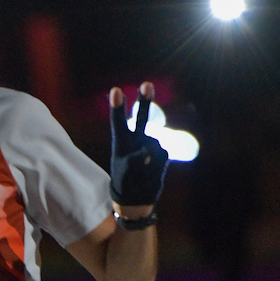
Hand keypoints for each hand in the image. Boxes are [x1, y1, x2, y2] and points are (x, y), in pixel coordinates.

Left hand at [109, 81, 167, 209]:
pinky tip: (151, 173)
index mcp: (122, 141)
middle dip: (145, 100)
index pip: (118, 122)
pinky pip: (163, 155)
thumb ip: (133, 161)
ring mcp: (150, 145)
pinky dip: (158, 166)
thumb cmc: (124, 183)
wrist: (137, 196)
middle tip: (146, 84)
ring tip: (141, 174)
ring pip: (155, 147)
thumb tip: (147, 152)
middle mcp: (137, 139)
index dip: (117, 107)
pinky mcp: (162, 153)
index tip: (115, 90)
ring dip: (149, 163)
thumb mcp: (124, 173)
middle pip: (142, 117)